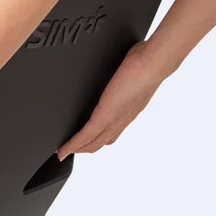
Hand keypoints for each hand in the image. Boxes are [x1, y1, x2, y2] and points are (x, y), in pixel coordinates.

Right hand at [57, 41, 164, 158]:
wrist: (152, 64)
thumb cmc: (145, 64)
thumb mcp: (131, 73)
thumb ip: (121, 77)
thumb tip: (117, 69)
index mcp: (127, 111)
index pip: (110, 132)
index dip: (97, 139)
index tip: (84, 142)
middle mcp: (122, 119)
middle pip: (101, 142)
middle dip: (84, 148)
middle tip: (68, 151)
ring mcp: (114, 120)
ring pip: (94, 143)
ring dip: (77, 149)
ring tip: (64, 151)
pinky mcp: (105, 116)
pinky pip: (86, 136)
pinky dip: (73, 145)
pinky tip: (63, 148)